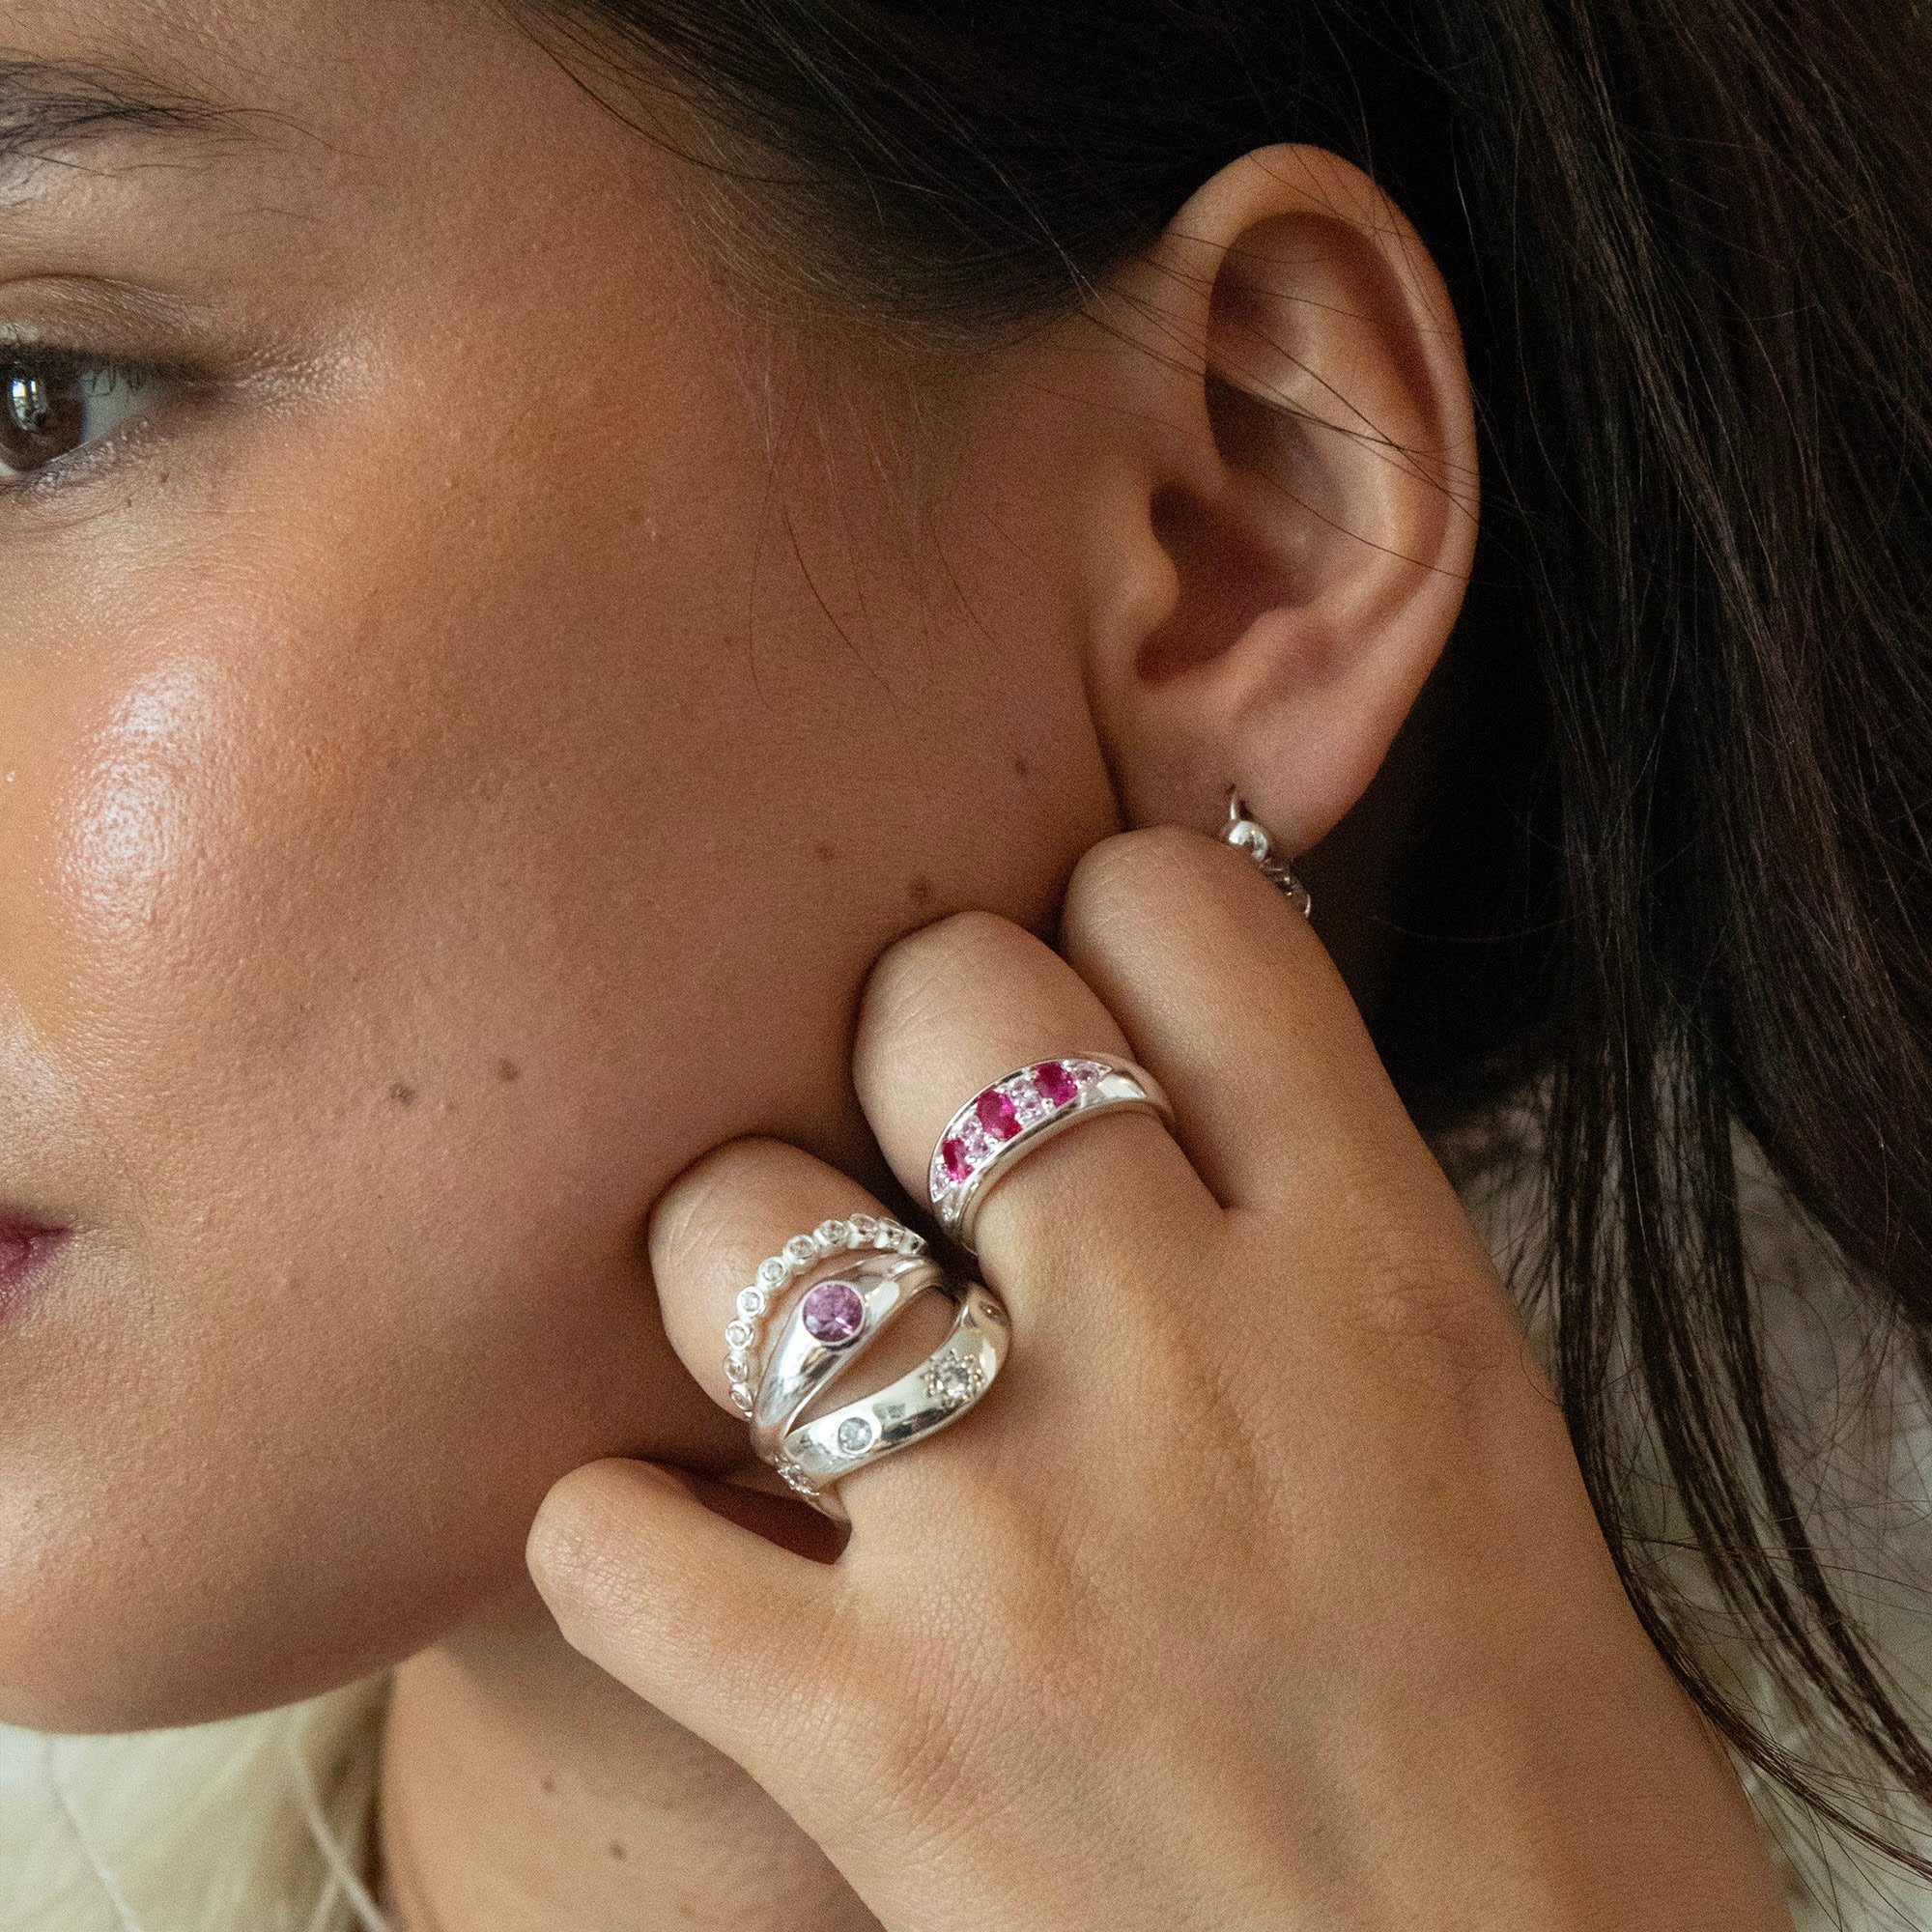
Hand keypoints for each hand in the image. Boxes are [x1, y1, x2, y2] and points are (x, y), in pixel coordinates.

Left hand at [524, 825, 1794, 1931]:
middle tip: (913, 1140)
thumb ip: (1304, 1218)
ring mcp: (1013, 1542)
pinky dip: (614, 1532)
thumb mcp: (1460, 1416)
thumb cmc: (1517, 1761)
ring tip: (787, 1342)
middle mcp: (1188, 1359)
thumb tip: (1146, 1061)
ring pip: (738, 1219)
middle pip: (940, 997)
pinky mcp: (871, 1736)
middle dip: (903, 1032)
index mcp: (1373, 1268)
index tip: (1077, 981)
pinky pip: (609, 1534)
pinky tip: (684, 1552)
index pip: (1178, 910)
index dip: (1101, 908)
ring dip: (733, 1259)